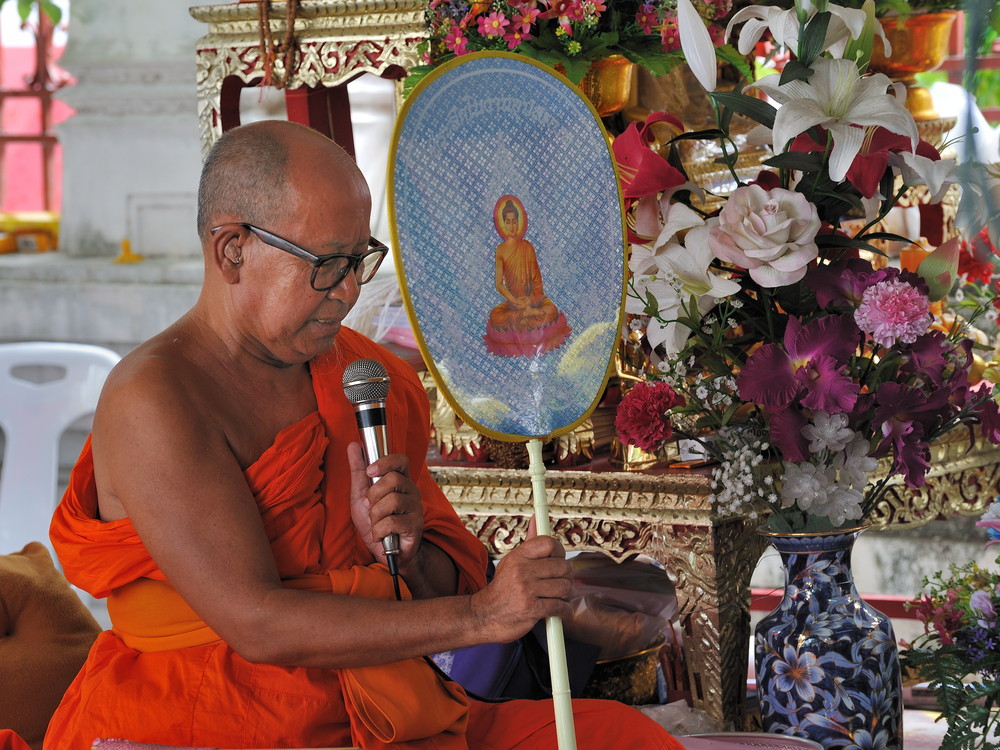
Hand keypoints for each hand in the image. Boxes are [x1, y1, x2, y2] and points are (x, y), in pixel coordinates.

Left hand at [347, 443, 423, 570]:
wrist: (386, 552)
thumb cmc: (376, 521)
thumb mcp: (361, 495)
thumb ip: (358, 471)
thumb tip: (353, 445)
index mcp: (400, 480)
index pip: (401, 460)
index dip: (385, 461)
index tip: (370, 471)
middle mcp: (411, 491)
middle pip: (394, 479)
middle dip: (374, 494)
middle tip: (370, 506)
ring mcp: (415, 508)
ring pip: (393, 501)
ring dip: (375, 515)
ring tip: (375, 523)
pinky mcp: (415, 525)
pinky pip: (392, 522)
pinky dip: (379, 530)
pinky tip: (380, 535)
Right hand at [470, 517, 572, 642]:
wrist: (485, 616)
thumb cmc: (503, 588)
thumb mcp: (511, 562)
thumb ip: (529, 543)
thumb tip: (536, 519)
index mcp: (518, 556)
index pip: (549, 543)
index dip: (560, 552)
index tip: (559, 560)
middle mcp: (521, 571)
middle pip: (562, 566)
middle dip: (566, 576)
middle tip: (561, 582)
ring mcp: (526, 590)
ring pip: (564, 587)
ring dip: (566, 594)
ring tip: (558, 596)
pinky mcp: (531, 609)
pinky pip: (560, 606)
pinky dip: (564, 609)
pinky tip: (559, 609)